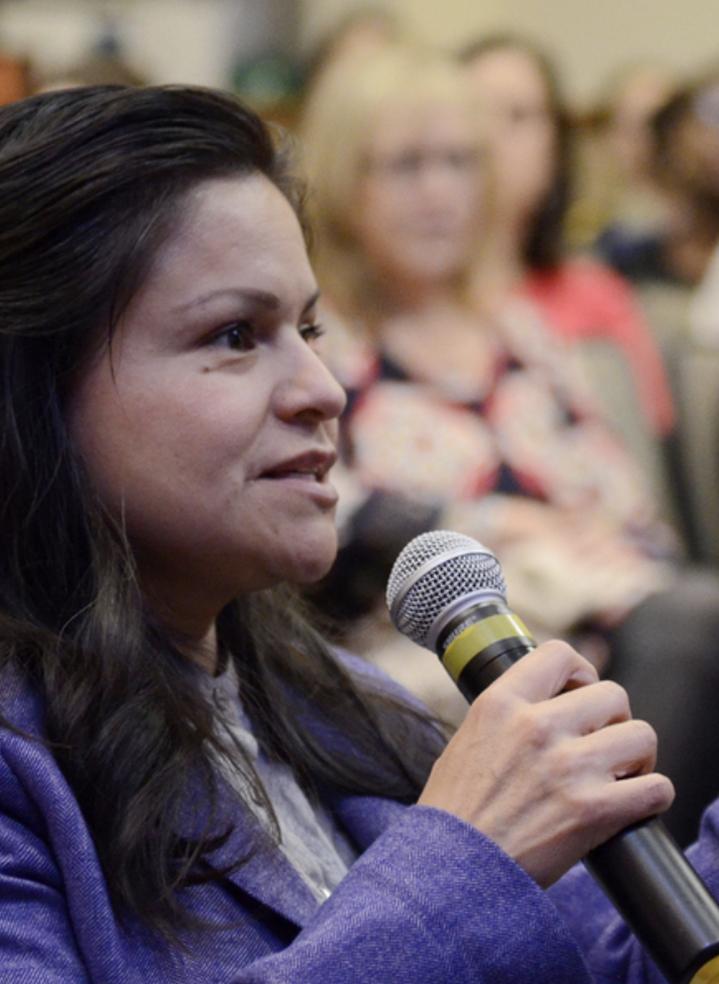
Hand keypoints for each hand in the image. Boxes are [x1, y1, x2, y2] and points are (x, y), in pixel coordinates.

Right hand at [418, 640, 673, 886]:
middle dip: (612, 719)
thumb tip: (543, 704)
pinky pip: (656, 788)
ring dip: (636, 755)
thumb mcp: (467, 738)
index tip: (581, 692)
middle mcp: (536, 726)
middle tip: (601, 743)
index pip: (559, 654)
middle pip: (612, 694)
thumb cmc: (455, 812)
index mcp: (501, 703)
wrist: (452, 871)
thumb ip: (507, 715)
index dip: (581, 672)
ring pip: (640, 734)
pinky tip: (632, 802)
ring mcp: (568, 767)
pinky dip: (652, 795)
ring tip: (620, 772)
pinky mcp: (594, 810)